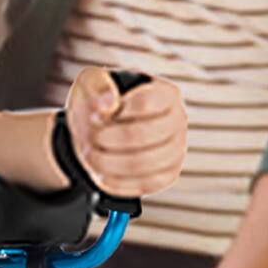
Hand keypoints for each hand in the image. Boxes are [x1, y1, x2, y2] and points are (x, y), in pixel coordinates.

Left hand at [64, 67, 187, 198]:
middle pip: (142, 135)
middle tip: (88, 138)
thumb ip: (97, 86)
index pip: (145, 103)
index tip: (94, 116)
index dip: (115, 113)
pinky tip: (101, 174)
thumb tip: (109, 105)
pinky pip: (146, 185)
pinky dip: (118, 182)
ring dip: (107, 162)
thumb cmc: (98, 101)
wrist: (98, 130)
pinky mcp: (168, 175)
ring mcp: (177, 149)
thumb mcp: (89, 83)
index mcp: (166, 93)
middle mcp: (178, 120)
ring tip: (90, 155)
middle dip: (106, 139)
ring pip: (143, 164)